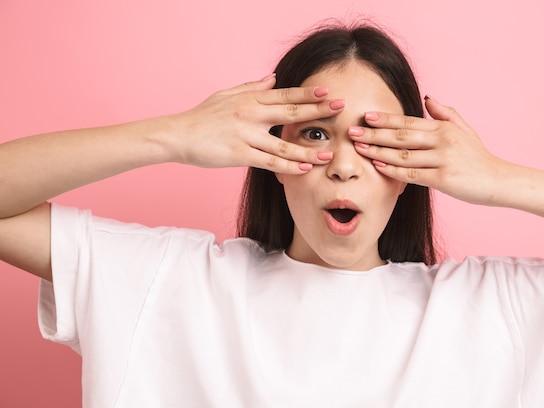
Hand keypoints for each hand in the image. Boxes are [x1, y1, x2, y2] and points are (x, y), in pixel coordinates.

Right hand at [166, 74, 343, 173]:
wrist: (177, 135)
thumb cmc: (202, 117)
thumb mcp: (226, 95)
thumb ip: (252, 87)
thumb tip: (273, 77)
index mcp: (250, 99)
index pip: (285, 95)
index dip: (308, 94)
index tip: (328, 92)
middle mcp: (251, 114)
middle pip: (291, 112)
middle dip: (318, 111)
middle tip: (340, 109)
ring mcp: (246, 135)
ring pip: (284, 144)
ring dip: (309, 149)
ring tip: (329, 154)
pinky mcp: (239, 154)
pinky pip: (269, 162)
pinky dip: (288, 166)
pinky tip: (304, 169)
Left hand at [350, 96, 507, 204]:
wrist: (498, 180)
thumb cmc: (478, 157)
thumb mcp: (464, 130)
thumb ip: (445, 113)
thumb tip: (427, 97)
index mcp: (443, 128)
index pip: (408, 122)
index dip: (385, 119)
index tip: (365, 116)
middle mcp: (442, 140)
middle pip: (401, 136)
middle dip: (374, 133)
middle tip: (352, 131)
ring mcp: (443, 159)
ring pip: (403, 155)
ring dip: (378, 151)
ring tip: (359, 147)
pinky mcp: (443, 178)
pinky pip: (412, 174)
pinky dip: (393, 170)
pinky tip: (378, 165)